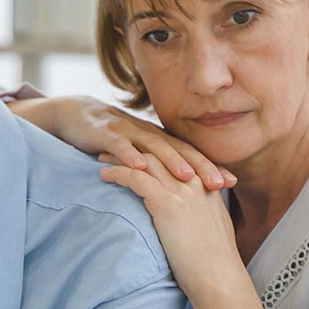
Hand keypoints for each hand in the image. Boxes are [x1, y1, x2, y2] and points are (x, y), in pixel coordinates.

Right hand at [22, 96, 236, 190]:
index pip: (189, 154)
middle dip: (201, 166)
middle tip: (221, 184)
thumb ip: (157, 168)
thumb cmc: (111, 141)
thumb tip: (181, 193)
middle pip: (179, 149)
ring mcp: (127, 132)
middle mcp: (148, 134)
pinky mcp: (105, 134)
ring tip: (188, 178)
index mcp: (158, 140)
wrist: (77, 115)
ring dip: (172, 162)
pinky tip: (139, 168)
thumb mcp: (137, 153)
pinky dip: (129, 155)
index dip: (210, 166)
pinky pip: (119, 145)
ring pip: (154, 147)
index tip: (231, 183)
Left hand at [99, 153, 244, 300]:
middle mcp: (195, 181)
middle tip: (114, 147)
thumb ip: (202, 212)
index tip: (138, 151)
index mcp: (207, 185)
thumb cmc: (215, 263)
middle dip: (135, 148)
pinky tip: (104, 175)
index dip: (155, 152)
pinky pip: (135, 178)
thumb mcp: (213, 227)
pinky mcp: (167, 203)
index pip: (177, 157)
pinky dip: (117, 173)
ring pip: (144, 161)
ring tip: (103, 157)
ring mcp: (182, 190)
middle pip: (158, 153)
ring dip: (121, 157)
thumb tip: (191, 216)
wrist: (219, 279)